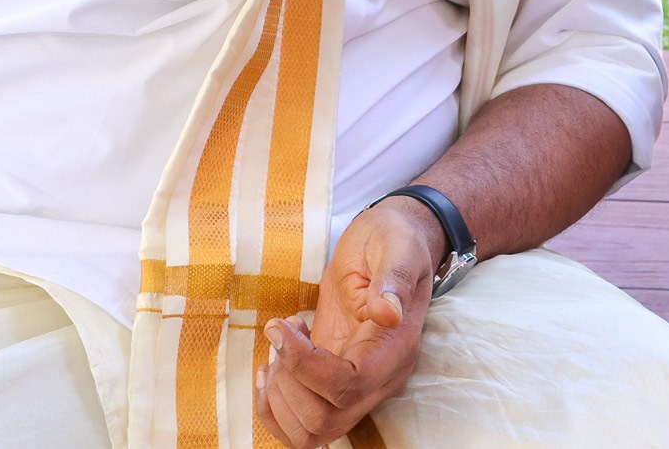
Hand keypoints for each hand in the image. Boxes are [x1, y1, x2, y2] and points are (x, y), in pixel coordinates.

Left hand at [255, 196, 442, 447]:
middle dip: (287, 382)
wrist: (393, 242)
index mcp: (395, 348)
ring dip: (277, 397)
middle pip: (324, 421)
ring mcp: (357, 386)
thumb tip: (388, 313)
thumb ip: (393, 279)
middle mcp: (380, 379)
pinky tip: (273, 363)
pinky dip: (274, 406)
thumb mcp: (395, 246)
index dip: (305, 366)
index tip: (283, 326)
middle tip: (282, 334)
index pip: (347, 386)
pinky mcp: (334, 383)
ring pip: (310, 432)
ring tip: (279, 347)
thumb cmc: (393, 239)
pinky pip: (301, 423)